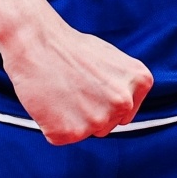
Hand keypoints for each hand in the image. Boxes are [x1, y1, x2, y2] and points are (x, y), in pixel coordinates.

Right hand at [1, 12, 153, 144]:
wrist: (36, 41)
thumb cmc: (69, 47)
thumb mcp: (111, 59)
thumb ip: (123, 85)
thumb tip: (122, 109)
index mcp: (140, 81)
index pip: (124, 111)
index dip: (101, 98)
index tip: (88, 82)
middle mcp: (124, 103)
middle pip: (106, 124)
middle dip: (89, 110)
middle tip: (71, 85)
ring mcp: (98, 120)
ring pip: (85, 132)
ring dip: (71, 118)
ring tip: (59, 90)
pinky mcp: (70, 133)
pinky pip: (60, 136)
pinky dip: (51, 123)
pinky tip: (48, 101)